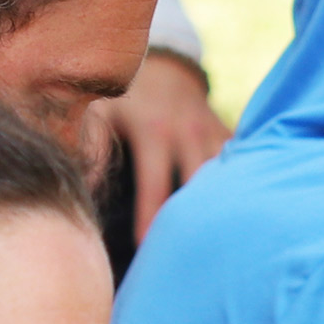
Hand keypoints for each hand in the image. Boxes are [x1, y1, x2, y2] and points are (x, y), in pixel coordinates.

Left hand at [93, 48, 228, 237]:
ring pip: (227, 177)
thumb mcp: (99, 110)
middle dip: (195, 221)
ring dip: (222, 206)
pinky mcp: (230, 136)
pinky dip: (241, 188)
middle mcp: (190, 134)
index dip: (152, 219)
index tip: (147, 248)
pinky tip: (241, 217)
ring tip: (219, 243)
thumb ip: (92, 146)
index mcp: (154, 132)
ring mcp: (214, 134)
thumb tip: (82, 188)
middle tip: (188, 256)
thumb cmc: (125, 98)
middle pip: (199, 187)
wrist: (164, 67)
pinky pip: (241, 166)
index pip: (156, 187)